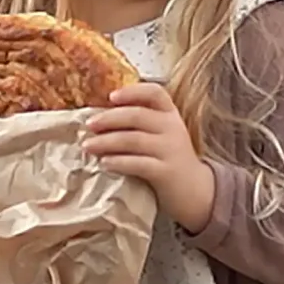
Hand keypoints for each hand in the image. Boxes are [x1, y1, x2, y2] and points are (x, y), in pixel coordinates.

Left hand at [83, 82, 214, 229]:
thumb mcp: (161, 134)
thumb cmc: (169, 159)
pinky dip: (118, 162)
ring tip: (88, 146)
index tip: (111, 96)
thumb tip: (99, 115)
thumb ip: (139, 122)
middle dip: (109, 119)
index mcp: (170, 114)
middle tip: (89, 124)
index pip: (155, 93)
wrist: (195, 190)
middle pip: (137, 115)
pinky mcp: (166, 172)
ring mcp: (171, 150)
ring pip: (134, 140)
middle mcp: (173, 128)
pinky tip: (104, 163)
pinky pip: (138, 164)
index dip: (132, 92)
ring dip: (107, 142)